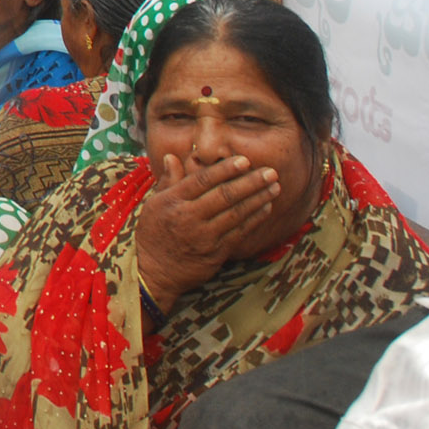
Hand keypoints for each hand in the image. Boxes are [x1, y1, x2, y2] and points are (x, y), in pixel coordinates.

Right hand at [135, 152, 282, 304]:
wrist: (154, 271)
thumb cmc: (154, 233)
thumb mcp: (153, 204)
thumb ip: (167, 181)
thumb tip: (172, 156)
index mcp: (172, 201)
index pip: (202, 180)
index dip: (225, 169)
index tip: (244, 160)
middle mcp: (188, 216)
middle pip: (224, 195)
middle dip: (250, 182)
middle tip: (270, 172)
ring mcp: (204, 236)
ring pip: (236, 213)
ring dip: (258, 198)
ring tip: (275, 186)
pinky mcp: (216, 252)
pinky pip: (240, 232)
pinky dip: (255, 218)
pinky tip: (266, 207)